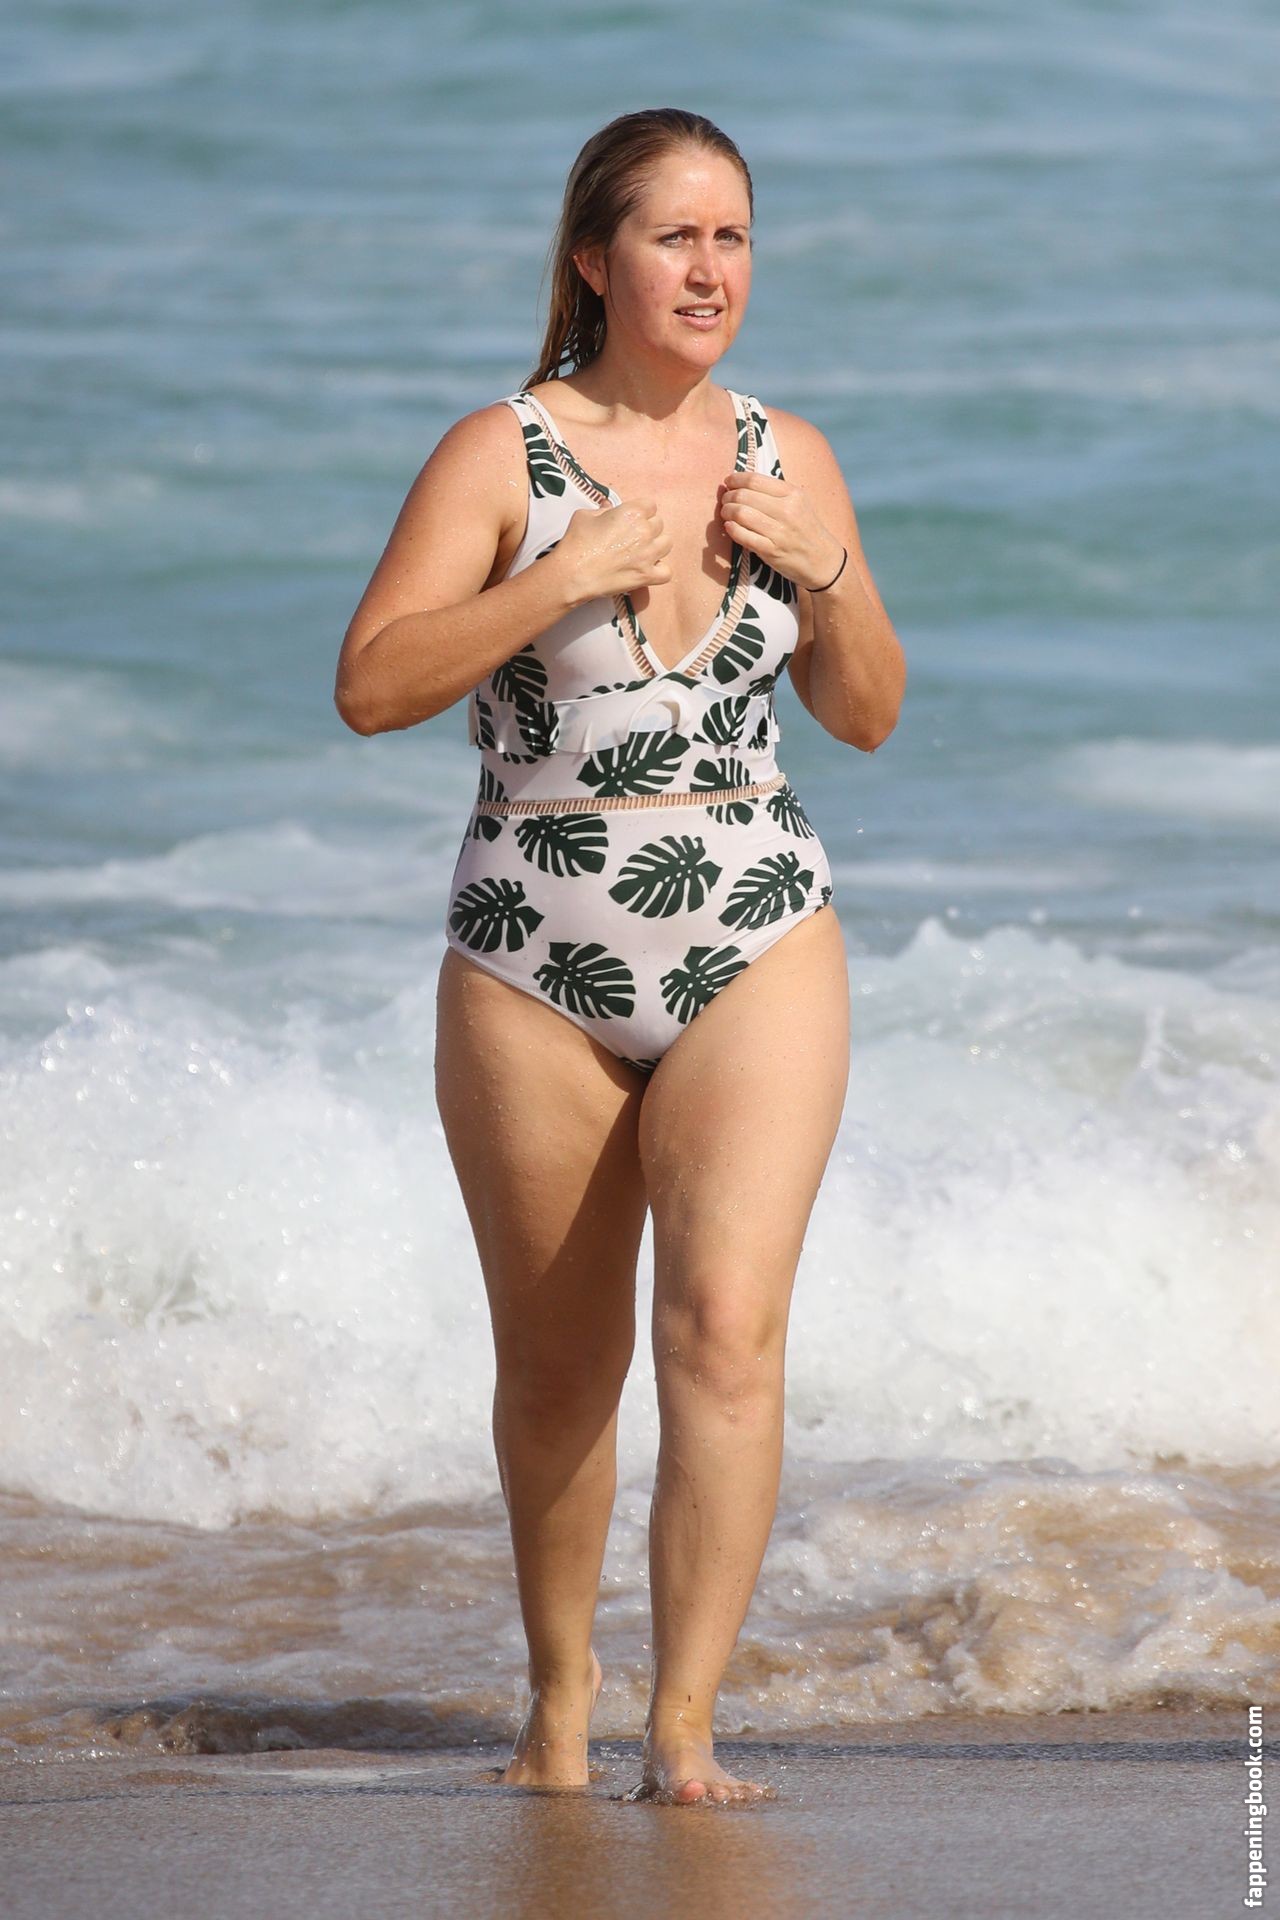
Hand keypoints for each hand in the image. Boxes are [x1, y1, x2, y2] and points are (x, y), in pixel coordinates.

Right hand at [551, 500, 672, 603]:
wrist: (572, 573)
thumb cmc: (576, 543)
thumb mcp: (585, 515)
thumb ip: (603, 510)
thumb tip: (609, 508)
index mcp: (632, 512)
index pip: (650, 505)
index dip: (641, 512)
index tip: (633, 519)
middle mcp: (644, 531)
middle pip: (659, 524)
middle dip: (648, 529)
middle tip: (633, 537)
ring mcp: (648, 555)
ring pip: (667, 544)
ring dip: (657, 546)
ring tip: (642, 552)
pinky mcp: (647, 576)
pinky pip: (667, 572)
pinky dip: (660, 571)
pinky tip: (648, 569)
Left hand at [718, 472, 843, 590]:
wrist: (823, 561)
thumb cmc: (806, 530)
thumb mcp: (799, 503)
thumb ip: (774, 492)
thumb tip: (740, 482)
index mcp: (793, 494)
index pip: (755, 480)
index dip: (735, 479)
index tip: (728, 482)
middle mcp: (787, 511)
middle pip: (744, 495)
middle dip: (728, 497)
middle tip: (725, 501)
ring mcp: (779, 532)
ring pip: (741, 514)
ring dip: (727, 512)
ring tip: (726, 513)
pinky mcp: (771, 551)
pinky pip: (743, 536)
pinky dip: (731, 529)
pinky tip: (729, 527)